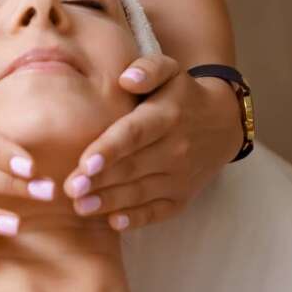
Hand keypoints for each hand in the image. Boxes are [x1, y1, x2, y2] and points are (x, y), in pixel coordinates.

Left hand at [62, 55, 242, 232]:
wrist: (222, 123)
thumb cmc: (181, 94)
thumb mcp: (170, 70)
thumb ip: (147, 69)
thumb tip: (126, 79)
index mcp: (166, 116)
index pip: (134, 134)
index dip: (109, 150)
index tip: (83, 163)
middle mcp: (176, 148)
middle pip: (132, 167)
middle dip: (99, 180)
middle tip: (69, 189)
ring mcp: (180, 176)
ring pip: (140, 192)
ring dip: (109, 202)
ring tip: (80, 206)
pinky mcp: (182, 197)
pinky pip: (158, 211)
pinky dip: (137, 219)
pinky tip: (113, 222)